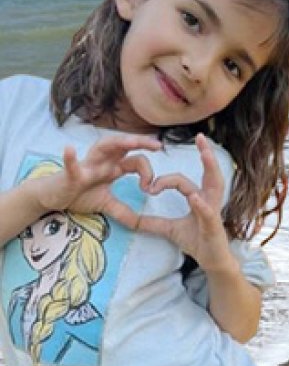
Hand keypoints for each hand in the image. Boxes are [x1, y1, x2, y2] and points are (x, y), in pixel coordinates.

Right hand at [27, 135, 161, 225]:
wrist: (52, 198)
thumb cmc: (79, 195)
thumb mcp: (106, 204)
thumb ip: (123, 211)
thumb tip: (140, 224)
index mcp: (113, 167)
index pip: (136, 160)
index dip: (147, 171)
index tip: (150, 189)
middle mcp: (102, 162)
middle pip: (123, 146)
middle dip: (140, 143)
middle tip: (158, 145)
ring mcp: (86, 166)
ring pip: (102, 148)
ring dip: (117, 143)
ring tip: (131, 141)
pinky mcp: (70, 175)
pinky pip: (70, 166)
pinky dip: (70, 158)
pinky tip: (69, 149)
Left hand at [135, 134, 235, 272]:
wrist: (212, 261)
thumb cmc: (196, 241)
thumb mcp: (168, 229)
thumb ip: (151, 222)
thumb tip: (131, 219)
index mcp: (199, 198)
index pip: (182, 181)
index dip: (164, 181)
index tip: (149, 188)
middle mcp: (209, 200)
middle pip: (210, 172)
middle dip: (206, 153)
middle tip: (200, 136)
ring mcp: (214, 211)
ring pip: (215, 184)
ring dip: (211, 168)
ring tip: (206, 154)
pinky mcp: (214, 225)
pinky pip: (207, 211)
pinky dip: (201, 204)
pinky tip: (193, 197)